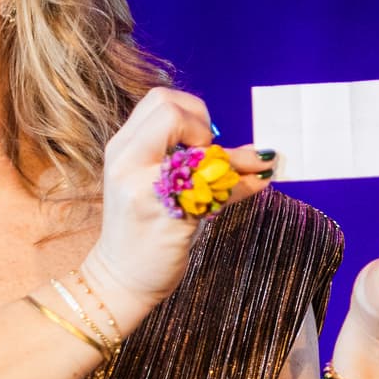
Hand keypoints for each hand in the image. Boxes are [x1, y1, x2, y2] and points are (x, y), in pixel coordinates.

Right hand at [82, 88, 269, 328]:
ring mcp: (144, 189)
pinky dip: (244, 184)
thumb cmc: (143, 227)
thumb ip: (188, 159)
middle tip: (207, 155)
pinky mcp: (168, 217)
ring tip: (250, 168)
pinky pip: (216, 190)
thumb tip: (256, 153)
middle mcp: (126, 162)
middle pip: (169, 110)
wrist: (119, 278)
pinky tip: (259, 183)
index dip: (190, 113)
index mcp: (122, 148)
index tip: (200, 140)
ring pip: (195, 150)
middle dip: (201, 125)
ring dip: (232, 158)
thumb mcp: (154, 184)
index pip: (159, 101)